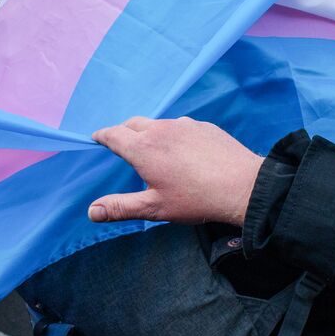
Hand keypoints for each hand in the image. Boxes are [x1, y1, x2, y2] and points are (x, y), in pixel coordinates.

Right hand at [88, 117, 263, 225]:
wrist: (242, 187)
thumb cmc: (196, 199)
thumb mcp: (154, 208)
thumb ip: (121, 207)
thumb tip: (92, 211)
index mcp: (143, 148)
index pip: (113, 134)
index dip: (102, 136)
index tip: (97, 137)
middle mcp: (161, 130)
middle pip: (133, 124)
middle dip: (123, 131)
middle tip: (120, 142)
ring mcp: (185, 125)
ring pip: (159, 124)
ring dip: (149, 132)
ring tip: (152, 148)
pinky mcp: (204, 127)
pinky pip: (181, 126)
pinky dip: (173, 134)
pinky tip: (182, 150)